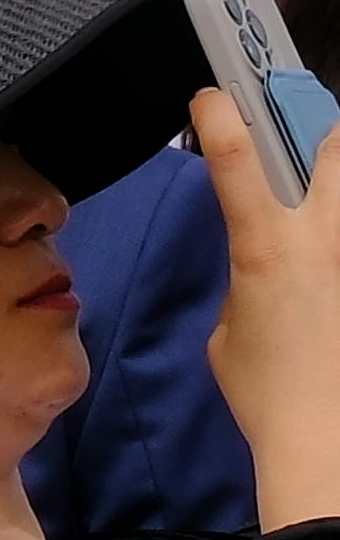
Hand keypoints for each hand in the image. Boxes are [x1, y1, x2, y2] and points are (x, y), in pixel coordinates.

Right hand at [194, 84, 339, 526]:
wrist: (329, 441)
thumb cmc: (267, 393)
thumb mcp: (232, 329)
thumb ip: (249, 282)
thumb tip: (266, 270)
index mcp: (267, 246)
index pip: (234, 155)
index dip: (219, 113)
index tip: (211, 97)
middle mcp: (324, 239)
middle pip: (335, 145)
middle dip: (317, 128)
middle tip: (302, 136)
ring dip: (334, 177)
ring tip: (317, 207)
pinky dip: (332, 242)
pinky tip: (324, 278)